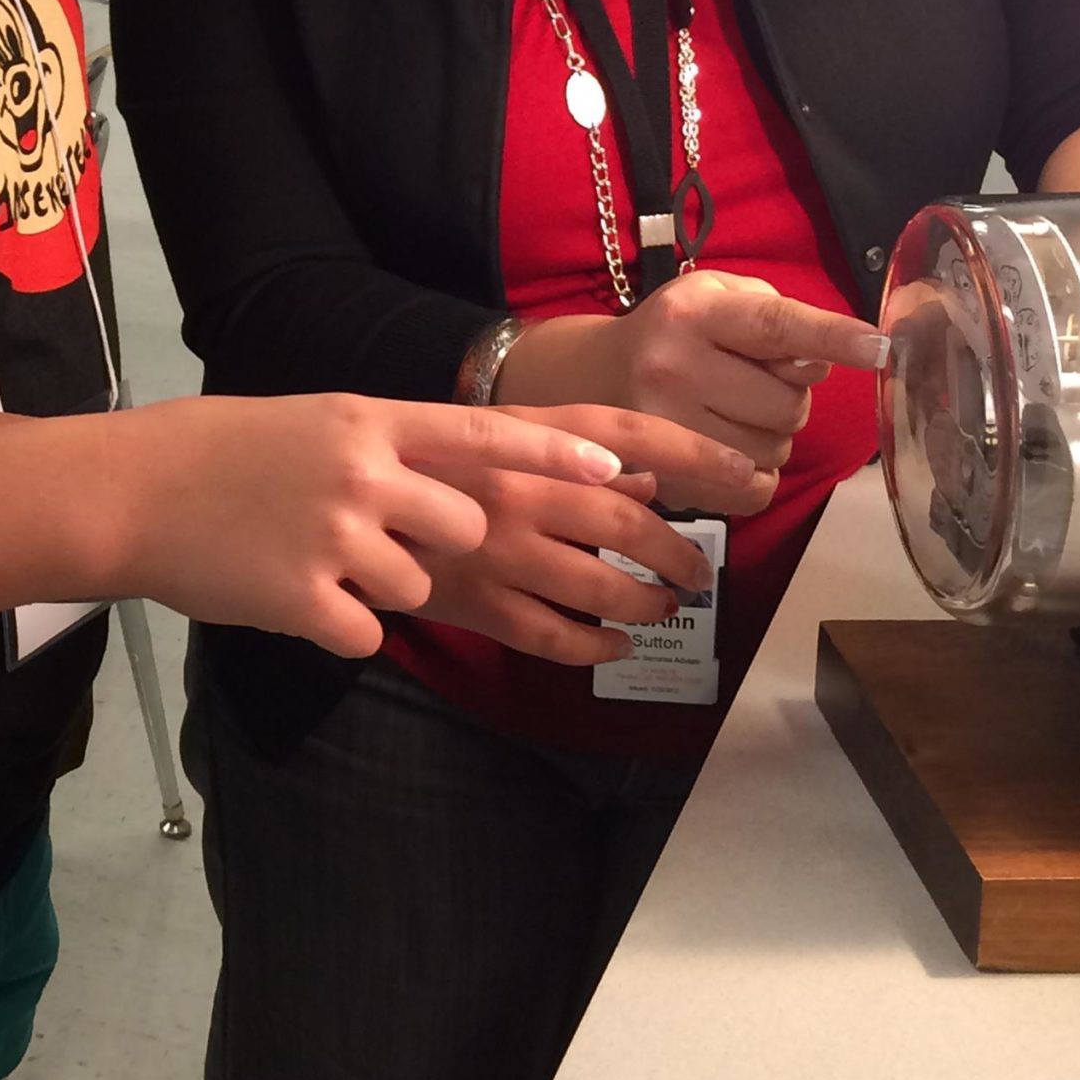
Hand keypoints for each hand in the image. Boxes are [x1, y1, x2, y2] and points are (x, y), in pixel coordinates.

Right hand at [105, 392, 627, 660]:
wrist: (138, 491)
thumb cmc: (230, 455)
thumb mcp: (319, 425)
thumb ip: (393, 447)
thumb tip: (473, 483)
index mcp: (369, 422)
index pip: (484, 435)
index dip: (553, 458)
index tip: (618, 471)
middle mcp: (363, 473)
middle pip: (463, 527)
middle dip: (437, 546)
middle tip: (375, 536)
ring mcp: (336, 536)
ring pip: (414, 586)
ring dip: (377, 587)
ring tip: (312, 557)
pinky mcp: (308, 599)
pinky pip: (366, 633)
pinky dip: (336, 624)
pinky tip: (290, 591)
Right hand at [409, 404, 742, 663]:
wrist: (333, 502)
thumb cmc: (419, 466)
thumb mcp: (486, 440)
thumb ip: (566, 455)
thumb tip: (649, 482)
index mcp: (515, 435)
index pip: (623, 434)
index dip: (692, 453)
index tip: (746, 475)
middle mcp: (512, 488)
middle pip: (623, 523)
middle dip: (676, 555)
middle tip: (698, 575)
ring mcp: (495, 551)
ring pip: (600, 588)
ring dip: (645, 604)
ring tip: (662, 607)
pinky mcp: (476, 607)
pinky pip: (556, 638)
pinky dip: (597, 646)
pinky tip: (614, 643)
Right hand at [496, 275, 886, 471]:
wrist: (590, 376)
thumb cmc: (674, 331)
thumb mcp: (716, 296)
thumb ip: (777, 316)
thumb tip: (820, 362)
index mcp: (692, 312)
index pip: (772, 324)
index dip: (829, 335)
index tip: (878, 345)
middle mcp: (673, 367)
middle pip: (788, 401)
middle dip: (788, 394)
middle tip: (750, 380)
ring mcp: (665, 429)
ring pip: (775, 448)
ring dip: (771, 434)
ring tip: (731, 411)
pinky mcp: (666, 478)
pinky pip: (753, 489)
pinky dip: (757, 473)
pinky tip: (729, 447)